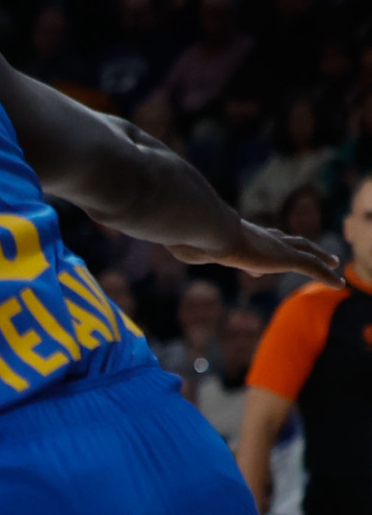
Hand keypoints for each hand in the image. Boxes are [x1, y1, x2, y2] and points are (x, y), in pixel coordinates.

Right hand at [173, 220, 339, 282]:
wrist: (209, 230)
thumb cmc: (195, 237)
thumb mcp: (190, 244)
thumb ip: (188, 245)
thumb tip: (176, 246)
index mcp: (241, 235)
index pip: (260, 240)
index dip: (267, 247)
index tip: (262, 266)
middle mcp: (262, 237)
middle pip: (288, 240)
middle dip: (302, 246)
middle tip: (315, 252)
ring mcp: (275, 246)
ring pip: (306, 251)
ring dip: (320, 257)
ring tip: (332, 263)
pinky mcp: (285, 258)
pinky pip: (311, 268)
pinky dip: (326, 276)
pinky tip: (338, 284)